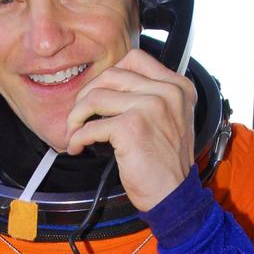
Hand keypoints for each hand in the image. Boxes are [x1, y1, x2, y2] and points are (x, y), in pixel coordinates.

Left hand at [65, 47, 195, 210]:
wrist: (174, 195)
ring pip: (95, 97)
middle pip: (111, 75)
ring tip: (74, 132)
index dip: (108, 75)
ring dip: (76, 117)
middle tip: (79, 114)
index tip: (97, 94)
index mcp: (178, 86)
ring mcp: (150, 107)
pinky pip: (90, 126)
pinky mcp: (131, 126)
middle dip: (86, 94)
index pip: (135, 59)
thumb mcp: (171, 120)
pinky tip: (78, 147)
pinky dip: (78, 138)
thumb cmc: (167, 164)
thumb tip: (108, 87)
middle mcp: (167, 92)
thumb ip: (151, 97)